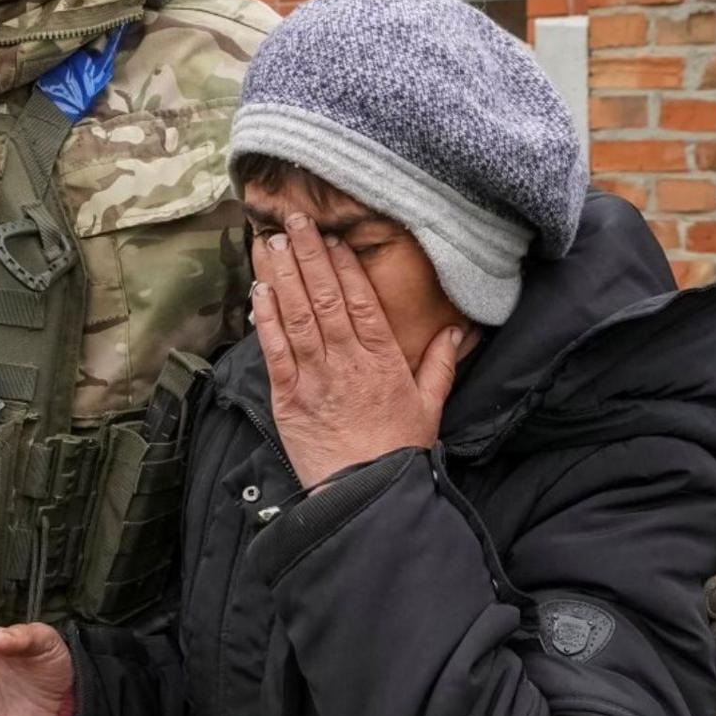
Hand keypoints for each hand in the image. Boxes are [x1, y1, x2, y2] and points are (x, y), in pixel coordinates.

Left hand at [249, 213, 468, 489]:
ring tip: (272, 242)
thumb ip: (441, 364)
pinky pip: (274, 349)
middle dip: (308, 255)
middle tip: (295, 221)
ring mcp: (314, 376)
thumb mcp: (430, 407)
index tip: (332, 237)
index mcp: (382, 358)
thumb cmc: (397, 451)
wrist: (364, 495)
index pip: (360, 300)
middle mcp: (346, 360)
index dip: (343, 265)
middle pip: (324, 297)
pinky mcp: (287, 396)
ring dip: (283, 275)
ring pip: (296, 315)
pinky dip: (265, 318)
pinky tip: (259, 291)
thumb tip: (456, 331)